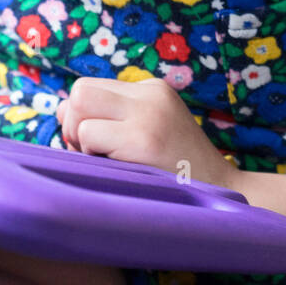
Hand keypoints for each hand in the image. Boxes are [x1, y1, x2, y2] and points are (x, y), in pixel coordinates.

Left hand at [56, 77, 237, 189]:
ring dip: (81, 142)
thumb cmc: (178, 173)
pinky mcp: (143, 140)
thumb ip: (114, 117)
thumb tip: (61, 112)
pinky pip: (89, 136)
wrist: (224, 196)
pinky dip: (91, 156)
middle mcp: (150, 95)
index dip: (80, 117)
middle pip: (79, 91)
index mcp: (152, 90)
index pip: (89, 88)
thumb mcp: (151, 130)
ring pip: (78, 110)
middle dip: (72, 124)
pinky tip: (117, 170)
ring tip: (106, 162)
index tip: (93, 144)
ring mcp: (148, 116)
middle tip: (90, 153)